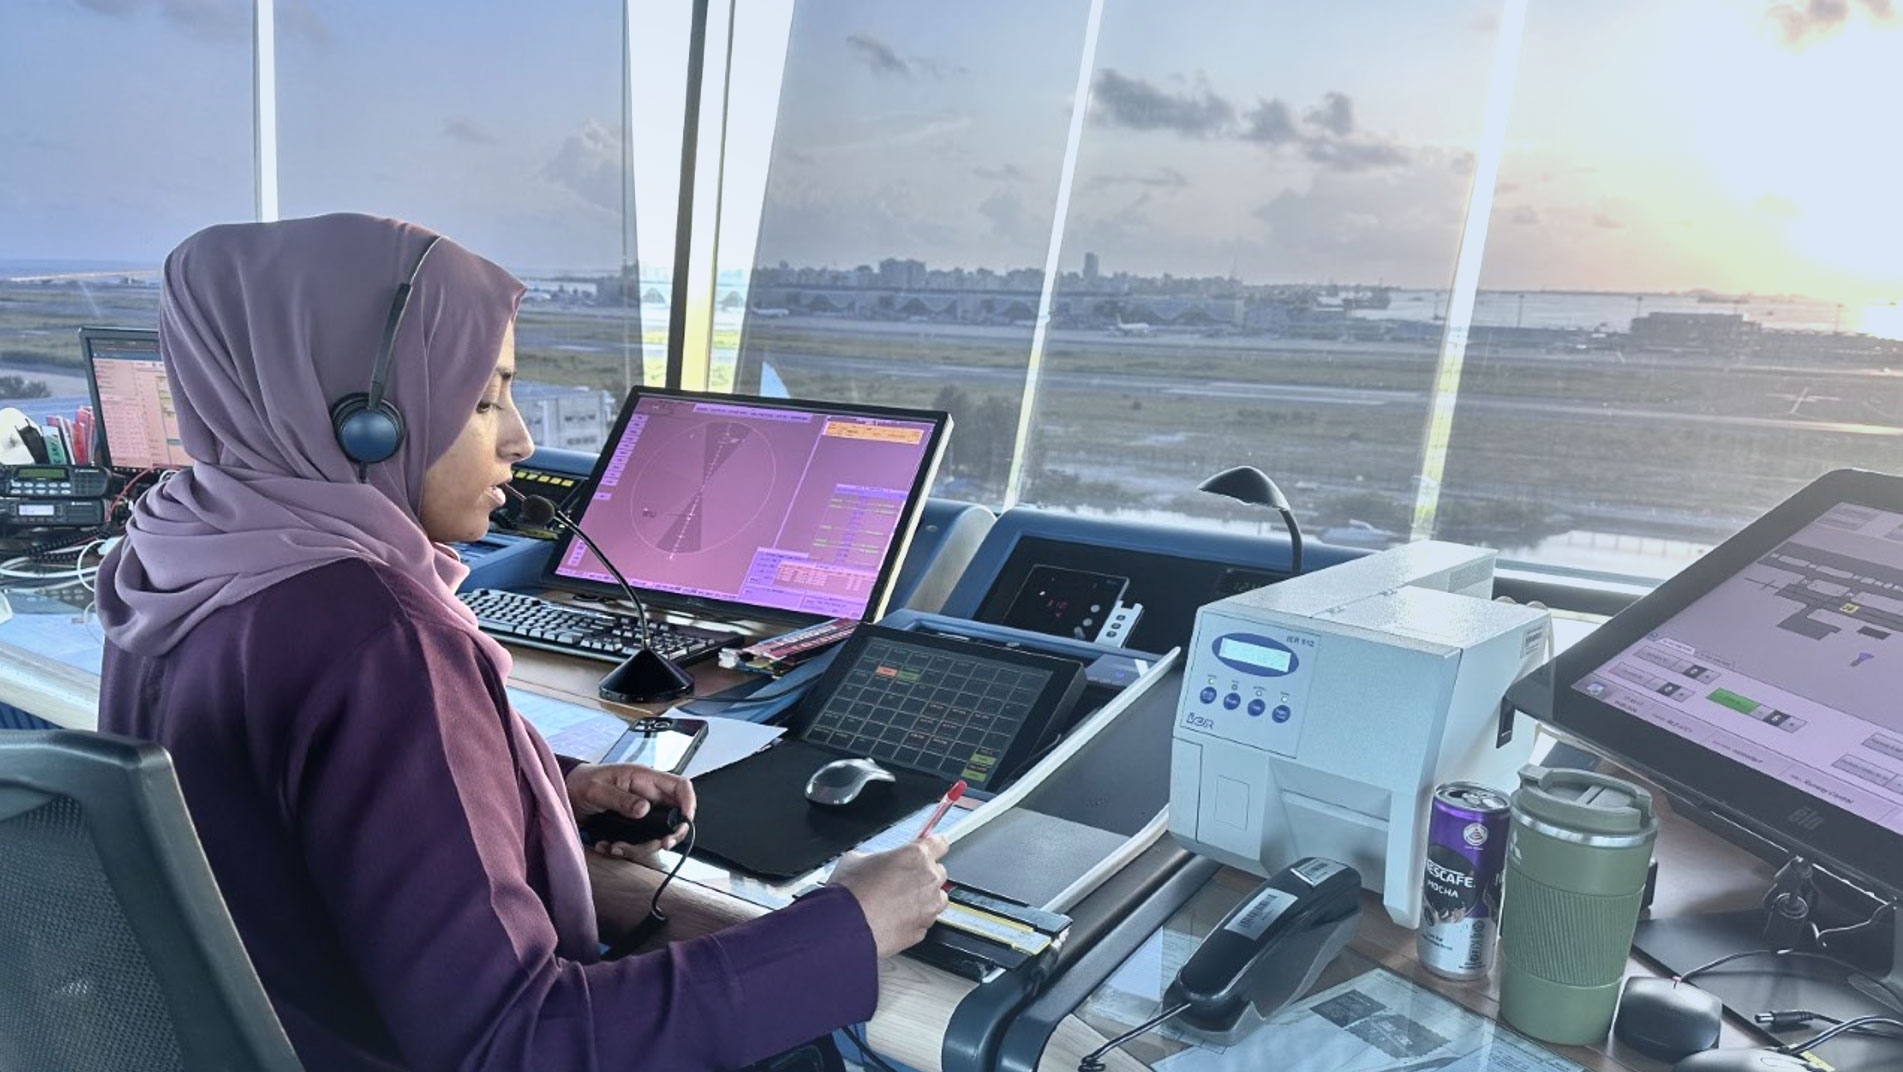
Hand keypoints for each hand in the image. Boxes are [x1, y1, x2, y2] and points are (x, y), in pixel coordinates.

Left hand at [565, 762, 695, 859]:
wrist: (566, 793)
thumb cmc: (581, 783)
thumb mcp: (598, 790)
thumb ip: (621, 799)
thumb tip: (644, 809)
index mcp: (644, 778)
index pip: (680, 786)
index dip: (689, 803)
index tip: (684, 822)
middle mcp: (647, 795)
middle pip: (673, 816)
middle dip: (666, 835)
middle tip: (659, 844)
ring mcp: (641, 811)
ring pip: (657, 834)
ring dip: (640, 847)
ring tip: (616, 847)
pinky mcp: (632, 824)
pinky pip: (640, 841)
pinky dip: (626, 849)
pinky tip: (608, 846)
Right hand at [828, 836, 949, 957]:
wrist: (844, 926)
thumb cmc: (850, 893)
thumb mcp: (857, 858)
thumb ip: (877, 857)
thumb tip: (876, 862)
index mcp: (915, 855)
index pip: (939, 843)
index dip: (934, 845)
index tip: (932, 848)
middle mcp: (928, 880)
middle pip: (938, 872)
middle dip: (923, 875)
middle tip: (901, 880)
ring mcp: (928, 907)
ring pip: (936, 899)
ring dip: (924, 898)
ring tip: (899, 903)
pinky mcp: (922, 930)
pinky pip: (924, 921)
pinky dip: (914, 920)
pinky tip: (894, 919)